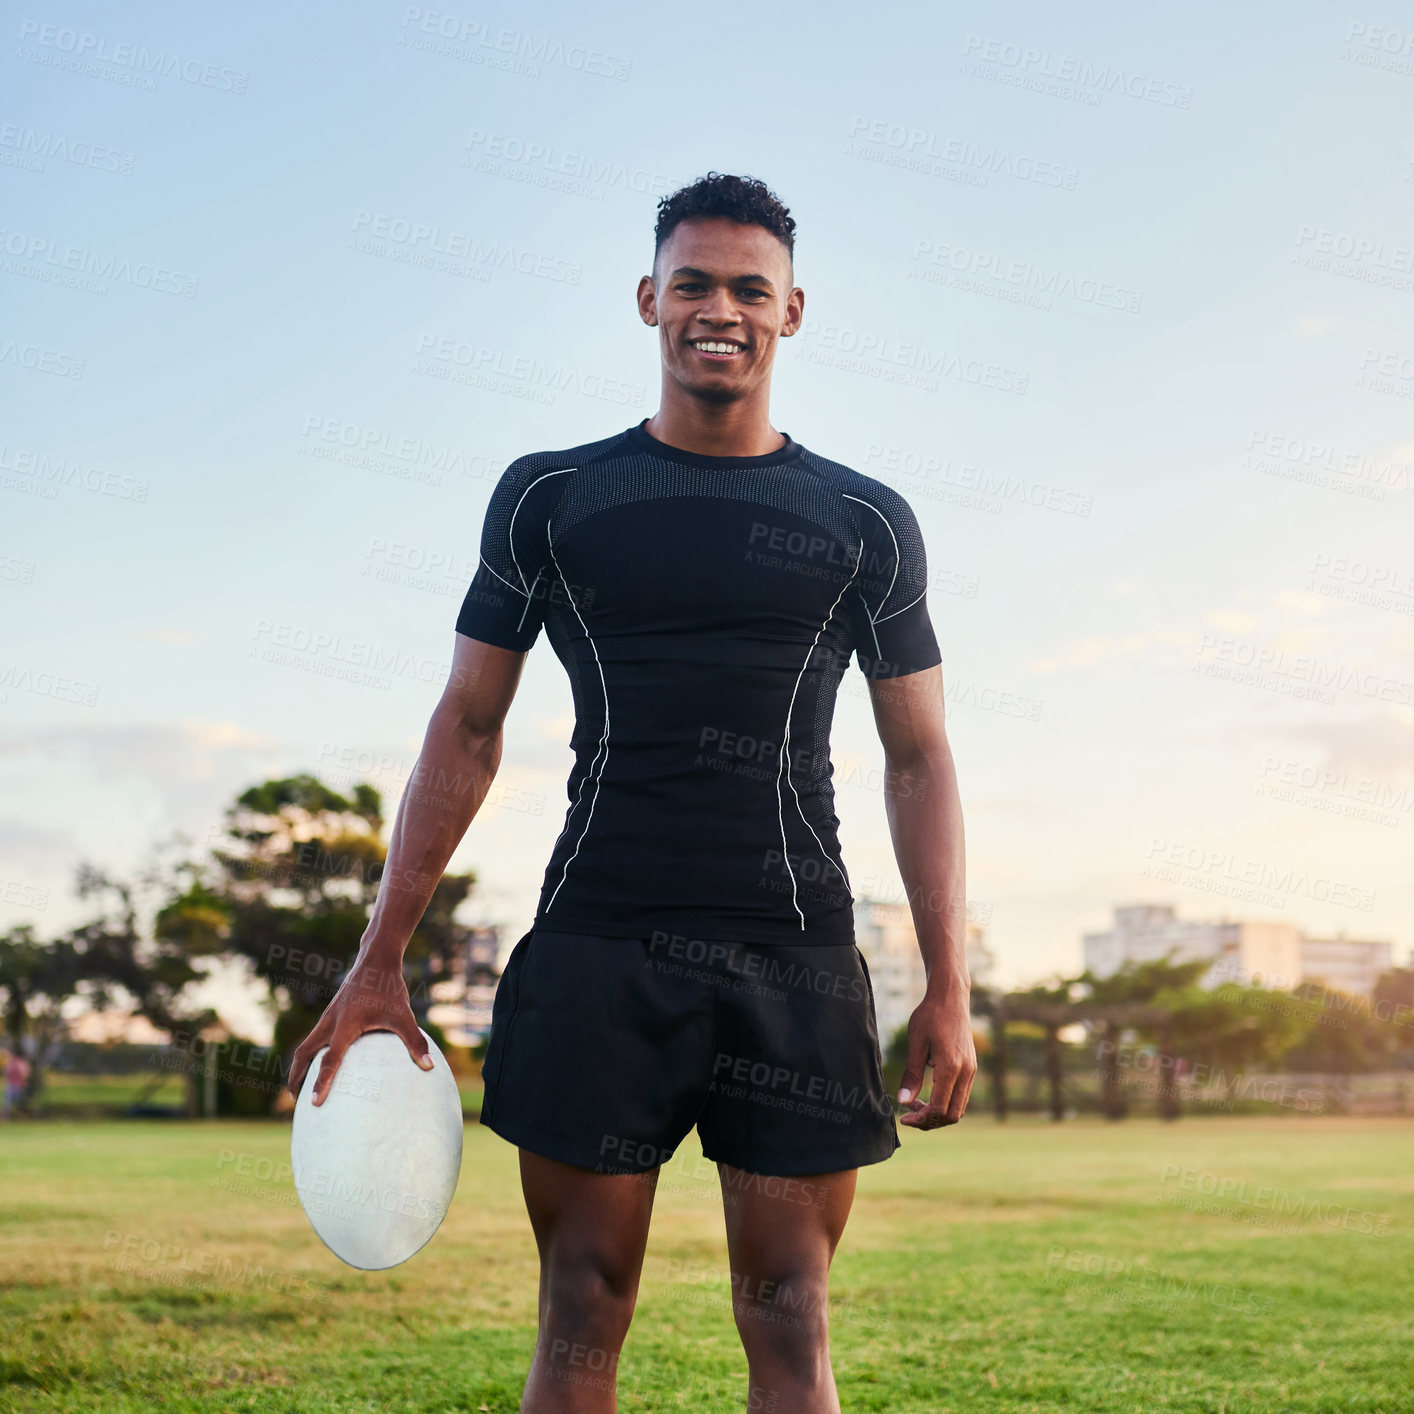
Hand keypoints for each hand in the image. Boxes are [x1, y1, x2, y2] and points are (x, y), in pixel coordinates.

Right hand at [287, 951, 432, 1105]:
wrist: (376, 961)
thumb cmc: (389, 989)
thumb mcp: (404, 1015)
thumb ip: (414, 1041)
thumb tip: (429, 1067)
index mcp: (345, 1025)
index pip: (330, 1059)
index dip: (321, 1082)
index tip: (315, 1103)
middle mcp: (330, 1022)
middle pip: (303, 1053)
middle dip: (296, 1077)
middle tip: (297, 1102)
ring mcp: (327, 1017)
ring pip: (305, 1045)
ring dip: (300, 1065)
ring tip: (302, 1088)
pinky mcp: (330, 1014)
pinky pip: (314, 1037)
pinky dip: (310, 1053)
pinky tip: (320, 1063)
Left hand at [897, 990, 976, 1129]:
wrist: (950, 997)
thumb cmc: (930, 1016)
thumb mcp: (915, 1043)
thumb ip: (912, 1075)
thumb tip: (903, 1102)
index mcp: (951, 1066)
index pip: (939, 1107)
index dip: (921, 1118)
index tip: (903, 1117)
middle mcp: (966, 1072)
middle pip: (953, 1114)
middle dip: (931, 1121)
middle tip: (909, 1114)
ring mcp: (972, 1070)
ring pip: (959, 1107)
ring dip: (939, 1113)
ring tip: (916, 1104)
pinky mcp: (971, 1067)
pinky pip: (962, 1095)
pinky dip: (946, 1102)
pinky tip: (929, 1094)